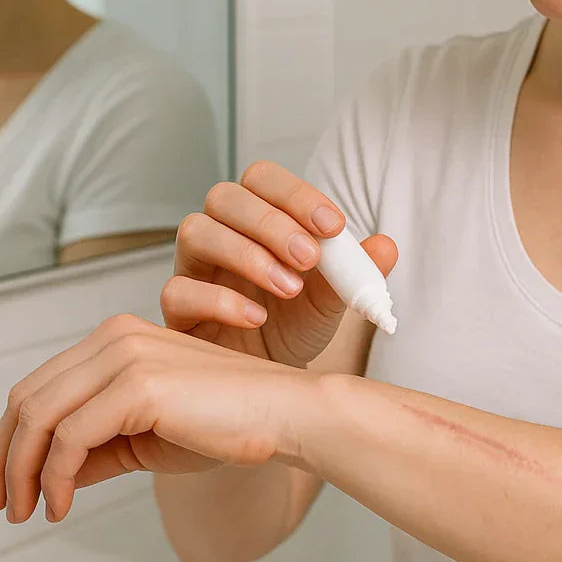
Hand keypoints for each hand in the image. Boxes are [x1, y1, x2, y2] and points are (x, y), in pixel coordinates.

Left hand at [0, 313, 314, 523]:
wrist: (284, 415)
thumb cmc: (231, 422)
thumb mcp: (146, 438)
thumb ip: (97, 449)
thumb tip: (50, 475)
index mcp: (117, 340)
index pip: (39, 387)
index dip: (12, 439)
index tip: (8, 484)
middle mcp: (115, 338)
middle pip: (28, 398)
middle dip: (6, 458)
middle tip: (7, 504)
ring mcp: (125, 356)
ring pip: (39, 417)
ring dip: (23, 472)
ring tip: (30, 510)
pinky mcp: (139, 383)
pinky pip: (71, 437)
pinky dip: (55, 477)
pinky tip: (62, 503)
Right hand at [162, 161, 396, 367]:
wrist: (270, 382)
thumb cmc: (294, 327)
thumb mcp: (332, 299)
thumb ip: (355, 270)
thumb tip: (386, 245)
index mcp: (255, 220)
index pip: (262, 179)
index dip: (296, 194)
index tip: (334, 226)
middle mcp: (218, 235)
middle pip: (224, 197)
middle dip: (271, 222)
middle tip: (310, 257)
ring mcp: (192, 271)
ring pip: (195, 231)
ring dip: (247, 254)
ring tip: (289, 288)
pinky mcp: (176, 313)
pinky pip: (177, 291)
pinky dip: (220, 301)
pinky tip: (256, 318)